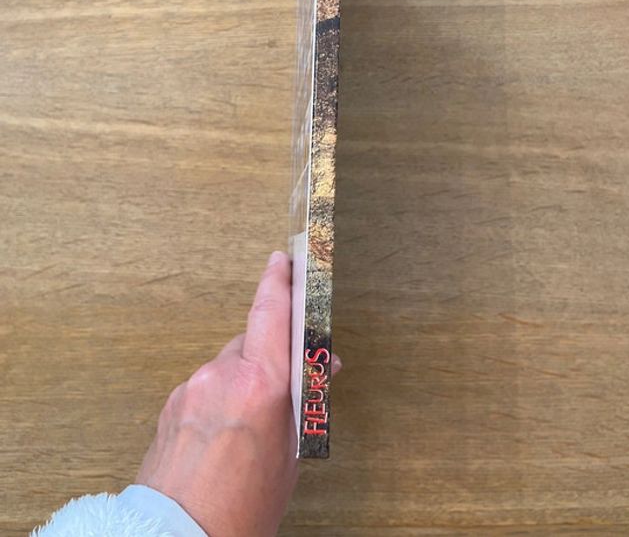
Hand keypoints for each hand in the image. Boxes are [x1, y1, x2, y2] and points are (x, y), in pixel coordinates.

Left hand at [137, 250, 338, 536]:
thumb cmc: (243, 508)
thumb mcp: (290, 454)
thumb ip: (302, 402)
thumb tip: (320, 368)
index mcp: (260, 384)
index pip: (271, 312)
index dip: (279, 280)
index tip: (282, 260)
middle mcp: (222, 375)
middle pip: (250, 343)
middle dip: (268, 357)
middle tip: (283, 387)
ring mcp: (190, 389)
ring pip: (226, 368)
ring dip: (241, 384)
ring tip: (247, 429)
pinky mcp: (170, 406)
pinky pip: (203, 389)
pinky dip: (217, 401)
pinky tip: (221, 436)